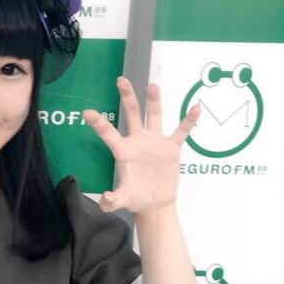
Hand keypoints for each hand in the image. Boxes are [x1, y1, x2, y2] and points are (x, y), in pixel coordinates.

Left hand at [82, 76, 199, 216]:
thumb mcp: (123, 200)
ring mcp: (155, 142)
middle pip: (132, 114)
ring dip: (154, 101)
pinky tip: (196, 107)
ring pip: (154, 116)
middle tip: (121, 80)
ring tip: (152, 85)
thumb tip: (105, 200)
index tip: (87, 112)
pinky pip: (181, 131)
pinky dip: (188, 120)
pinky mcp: (171, 148)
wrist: (155, 204)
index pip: (108, 133)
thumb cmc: (136, 199)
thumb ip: (112, 200)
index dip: (98, 123)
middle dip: (127, 98)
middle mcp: (138, 141)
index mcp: (123, 151)